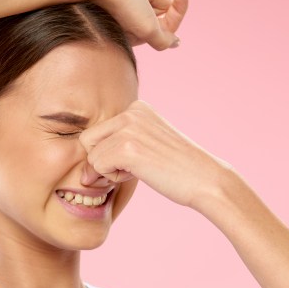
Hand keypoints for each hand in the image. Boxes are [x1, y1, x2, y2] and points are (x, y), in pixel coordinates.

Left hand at [77, 100, 228, 209]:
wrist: (206, 180)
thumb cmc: (178, 171)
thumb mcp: (147, 149)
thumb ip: (116, 150)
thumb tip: (82, 175)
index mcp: (137, 107)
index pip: (97, 133)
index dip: (110, 154)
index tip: (138, 160)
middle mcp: (131, 111)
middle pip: (88, 141)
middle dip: (103, 161)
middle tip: (133, 168)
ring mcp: (129, 127)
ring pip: (91, 156)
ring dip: (110, 172)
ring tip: (141, 170)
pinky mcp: (127, 147)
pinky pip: (97, 167)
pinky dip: (113, 178)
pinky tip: (139, 173)